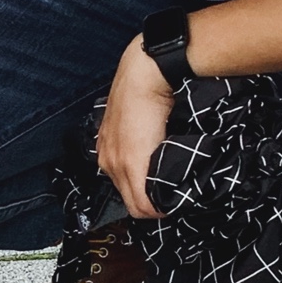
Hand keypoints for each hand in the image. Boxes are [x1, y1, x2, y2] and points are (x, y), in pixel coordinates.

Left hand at [97, 36, 176, 218]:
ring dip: (156, 205)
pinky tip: (172, 201)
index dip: (145, 193)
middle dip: (151, 203)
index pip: (123, 186)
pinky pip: (143, 203)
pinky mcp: (130, 165)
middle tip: (172, 199)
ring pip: (136, 205)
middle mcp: (107, 159)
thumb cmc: (146, 88)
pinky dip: (158, 207)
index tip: (163, 191)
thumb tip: (160, 147)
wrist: (146, 75)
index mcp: (108, 148)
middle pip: (128, 199)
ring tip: (174, 198)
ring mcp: (115, 163)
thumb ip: (143, 137)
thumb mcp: (139, 117)